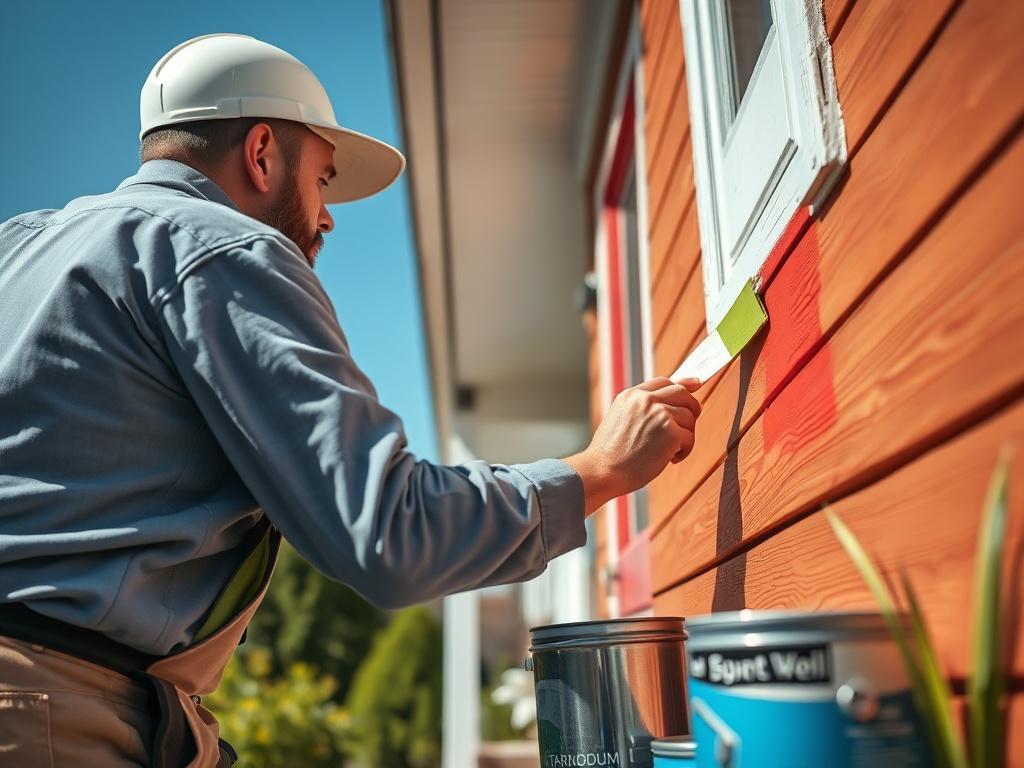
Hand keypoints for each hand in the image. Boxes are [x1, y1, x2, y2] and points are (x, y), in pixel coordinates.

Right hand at [564, 377, 700, 514]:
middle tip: (688, 425)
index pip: (663, 382)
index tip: (695, 385)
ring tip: (669, 450)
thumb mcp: (621, 418)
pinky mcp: (671, 433)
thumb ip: (642, 407)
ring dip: (685, 435)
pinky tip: (670, 459)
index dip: (682, 385)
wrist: (603, 470)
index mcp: (631, 395)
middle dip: (692, 407)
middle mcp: (646, 400)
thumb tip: (669, 402)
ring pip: (689, 417)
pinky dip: (684, 451)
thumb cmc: (611, 453)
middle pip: (682, 393)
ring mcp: (659, 414)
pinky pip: (690, 437)